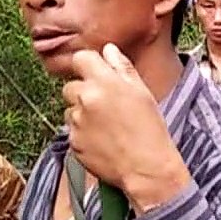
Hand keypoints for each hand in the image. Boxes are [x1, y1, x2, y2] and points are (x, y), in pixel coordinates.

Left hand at [62, 44, 191, 212]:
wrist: (146, 168)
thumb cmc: (150, 131)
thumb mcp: (142, 93)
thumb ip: (122, 68)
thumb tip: (108, 50)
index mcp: (104, 82)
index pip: (81, 58)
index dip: (88, 65)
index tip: (95, 74)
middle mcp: (86, 99)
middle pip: (71, 86)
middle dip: (83, 92)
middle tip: (105, 106)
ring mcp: (77, 122)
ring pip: (70, 110)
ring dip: (82, 114)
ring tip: (106, 127)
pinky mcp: (73, 142)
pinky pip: (72, 131)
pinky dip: (83, 134)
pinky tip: (102, 141)